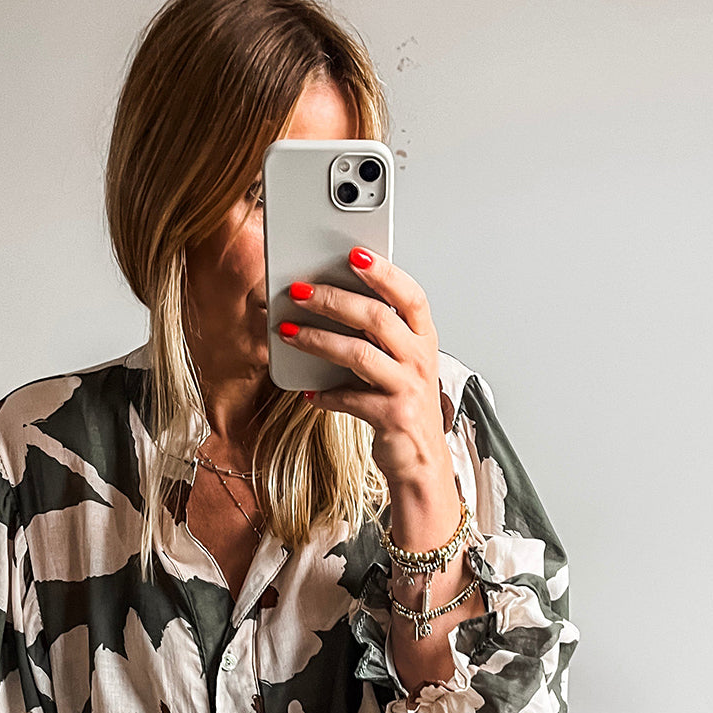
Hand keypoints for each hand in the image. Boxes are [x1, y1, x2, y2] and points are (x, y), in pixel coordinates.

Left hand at [279, 248, 452, 487]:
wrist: (420, 459)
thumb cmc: (403, 403)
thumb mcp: (399, 363)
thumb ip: (377, 335)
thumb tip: (329, 300)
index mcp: (424, 338)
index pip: (410, 295)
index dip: (384, 273)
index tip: (353, 254)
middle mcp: (420, 359)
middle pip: (376, 318)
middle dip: (333, 300)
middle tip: (299, 292)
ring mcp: (408, 388)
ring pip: (358, 354)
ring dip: (318, 340)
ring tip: (288, 332)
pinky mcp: (392, 416)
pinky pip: (350, 398)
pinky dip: (325, 395)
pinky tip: (310, 392)